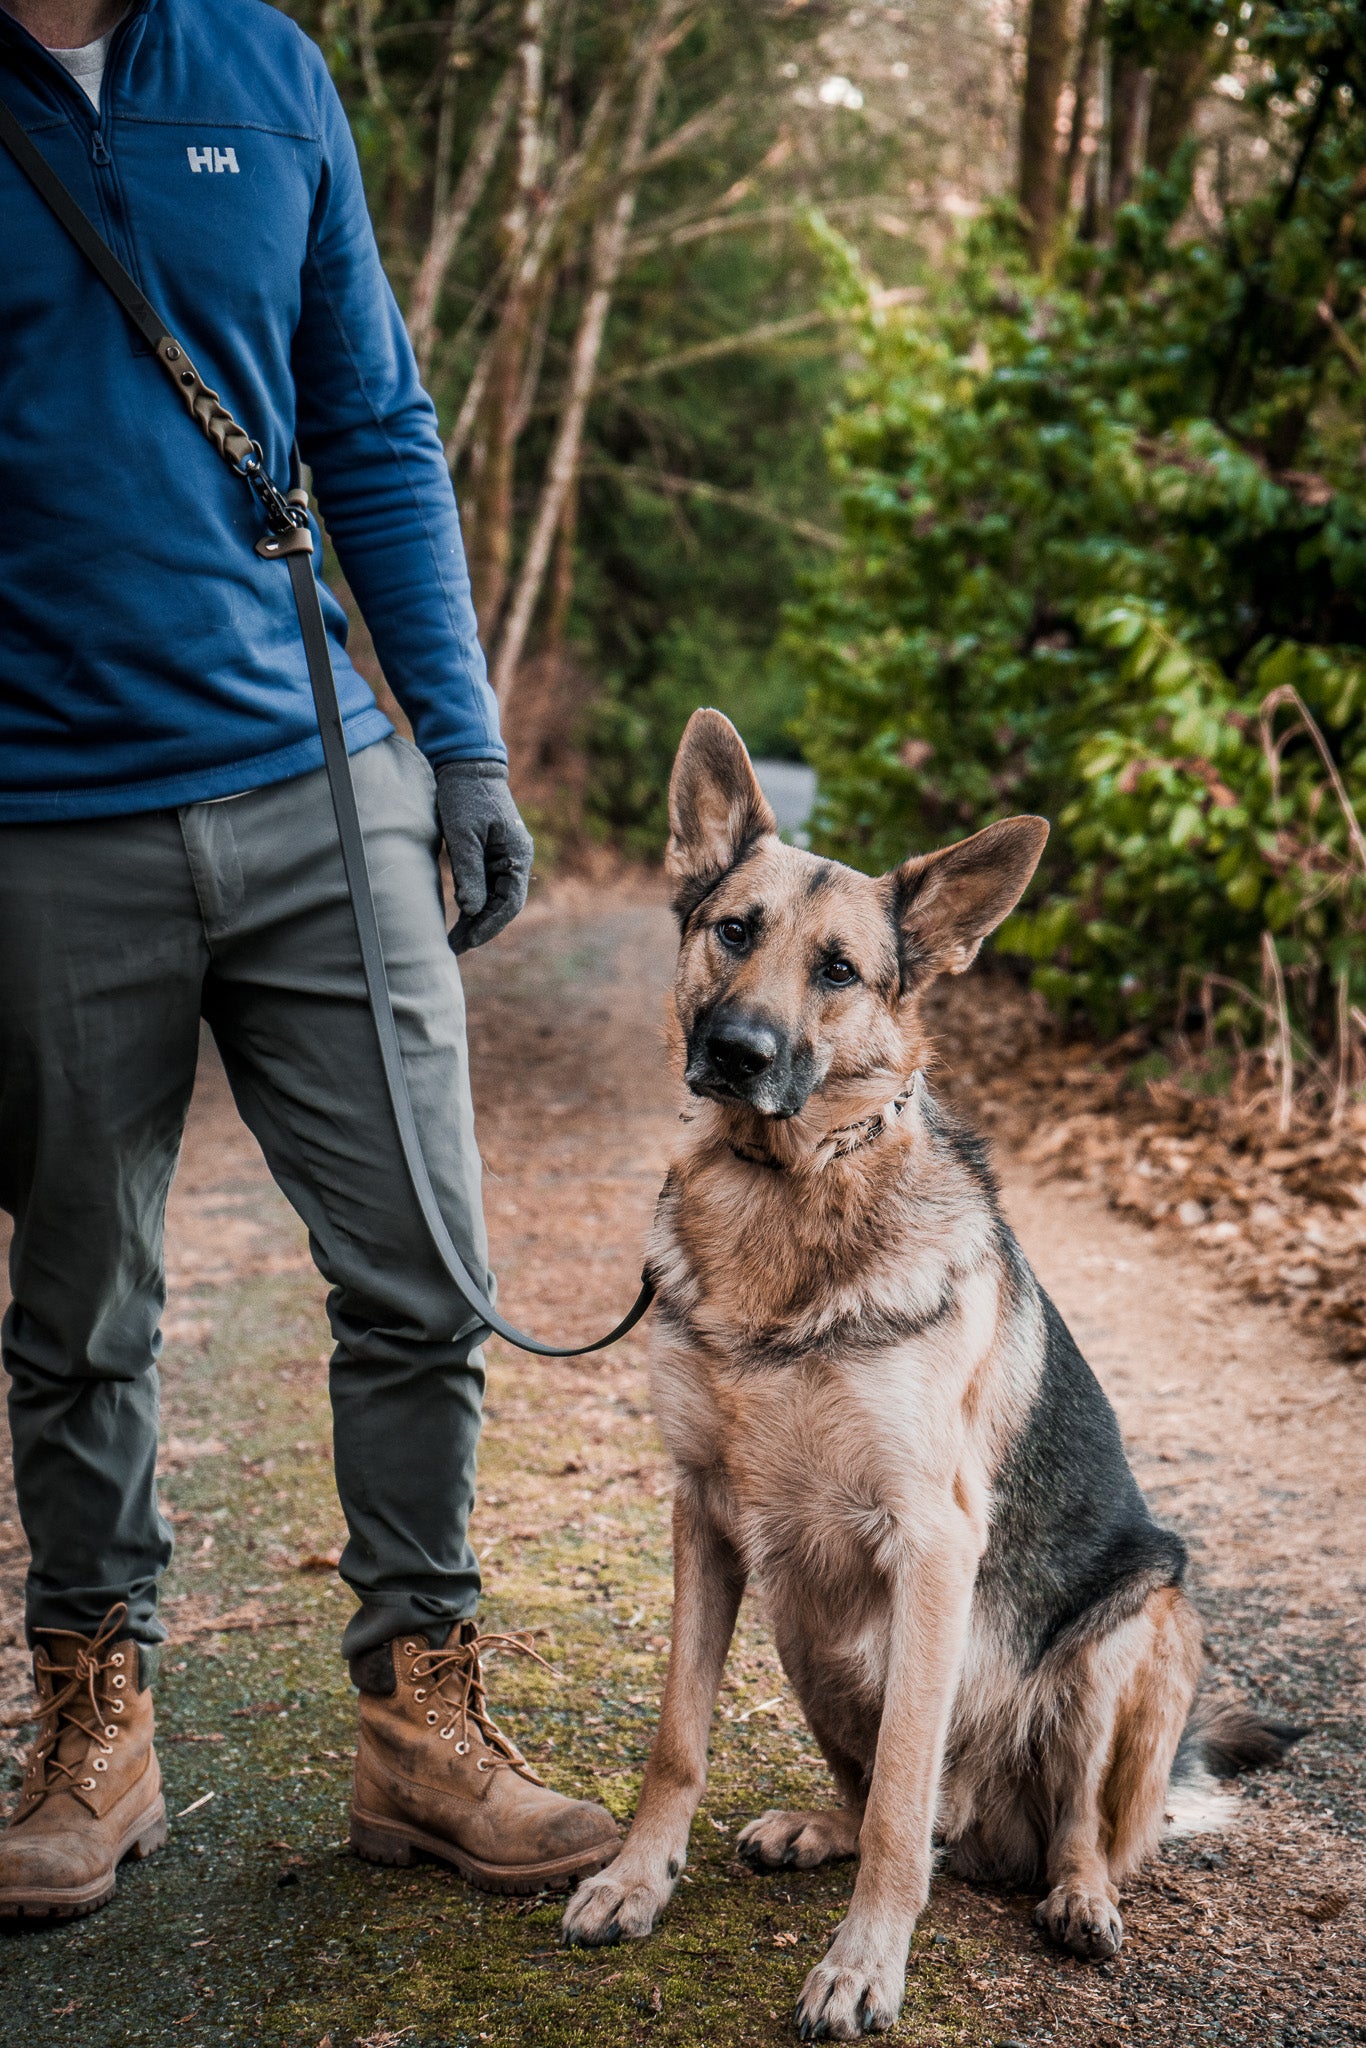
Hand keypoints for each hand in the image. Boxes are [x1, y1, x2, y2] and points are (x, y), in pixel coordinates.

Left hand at [434, 760, 533, 952]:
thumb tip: (471, 910)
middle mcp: (516, 859)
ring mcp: (505, 858)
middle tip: (455, 947)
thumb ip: (468, 872)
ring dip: (477, 919)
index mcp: (517, 854)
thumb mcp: (463, 834)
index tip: (468, 941)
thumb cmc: (465, 796)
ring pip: (495, 898)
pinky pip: (487, 886)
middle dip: (481, 928)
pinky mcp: (491, 855)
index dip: (489, 925)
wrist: (466, 766)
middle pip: (504, 905)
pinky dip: (475, 903)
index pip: (510, 902)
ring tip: (454, 939)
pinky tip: (460, 916)